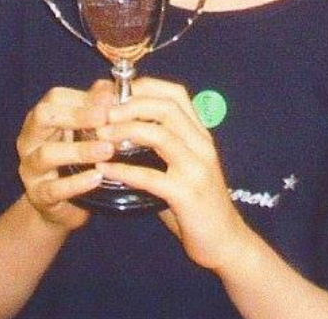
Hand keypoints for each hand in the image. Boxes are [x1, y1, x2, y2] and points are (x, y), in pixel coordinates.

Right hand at [16, 81, 116, 230]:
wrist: (62, 206)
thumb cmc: (74, 160)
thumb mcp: (82, 132)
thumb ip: (93, 109)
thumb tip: (108, 88)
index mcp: (40, 119)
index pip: (54, 98)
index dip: (82, 97)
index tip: (110, 101)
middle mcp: (29, 139)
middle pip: (43, 117)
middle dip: (76, 115)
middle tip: (105, 118)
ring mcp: (30, 168)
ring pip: (48, 154)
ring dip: (80, 150)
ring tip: (107, 149)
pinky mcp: (37, 196)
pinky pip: (54, 189)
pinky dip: (76, 183)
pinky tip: (97, 177)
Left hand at [94, 77, 250, 272]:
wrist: (226, 241)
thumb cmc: (196, 203)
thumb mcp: (182, 166)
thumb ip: (160, 147)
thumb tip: (118, 130)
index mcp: (200, 134)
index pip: (176, 94)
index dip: (145, 86)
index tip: (117, 91)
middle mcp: (202, 145)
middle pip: (167, 108)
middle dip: (132, 104)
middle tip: (104, 112)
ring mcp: (197, 169)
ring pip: (162, 135)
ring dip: (127, 130)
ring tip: (101, 134)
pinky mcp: (188, 195)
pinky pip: (151, 177)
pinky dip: (124, 170)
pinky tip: (104, 169)